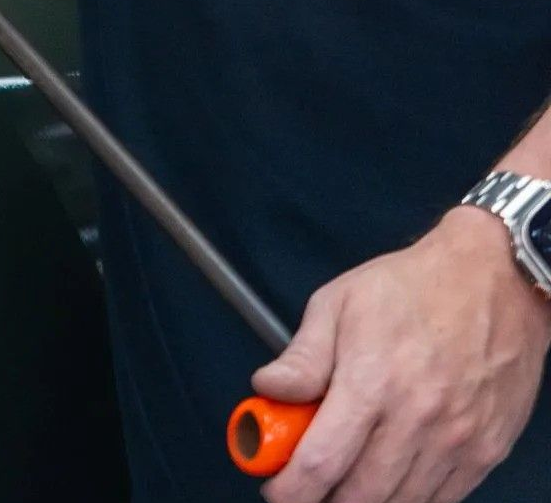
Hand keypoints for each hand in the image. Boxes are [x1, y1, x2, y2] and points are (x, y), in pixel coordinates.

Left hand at [252, 208, 550, 502]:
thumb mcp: (337, 304)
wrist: (493, 282)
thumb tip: (268, 389)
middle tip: (303, 488)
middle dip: (322, 501)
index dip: (292, 488)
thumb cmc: (412, 287)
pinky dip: (408, 499)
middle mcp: (417, 420)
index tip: (276, 489)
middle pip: (362, 495)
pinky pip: (440, 500)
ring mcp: (457, 442)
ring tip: (341, 482)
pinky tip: (387, 480)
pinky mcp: (485, 453)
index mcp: (372, 381)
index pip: (323, 460)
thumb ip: (302, 357)